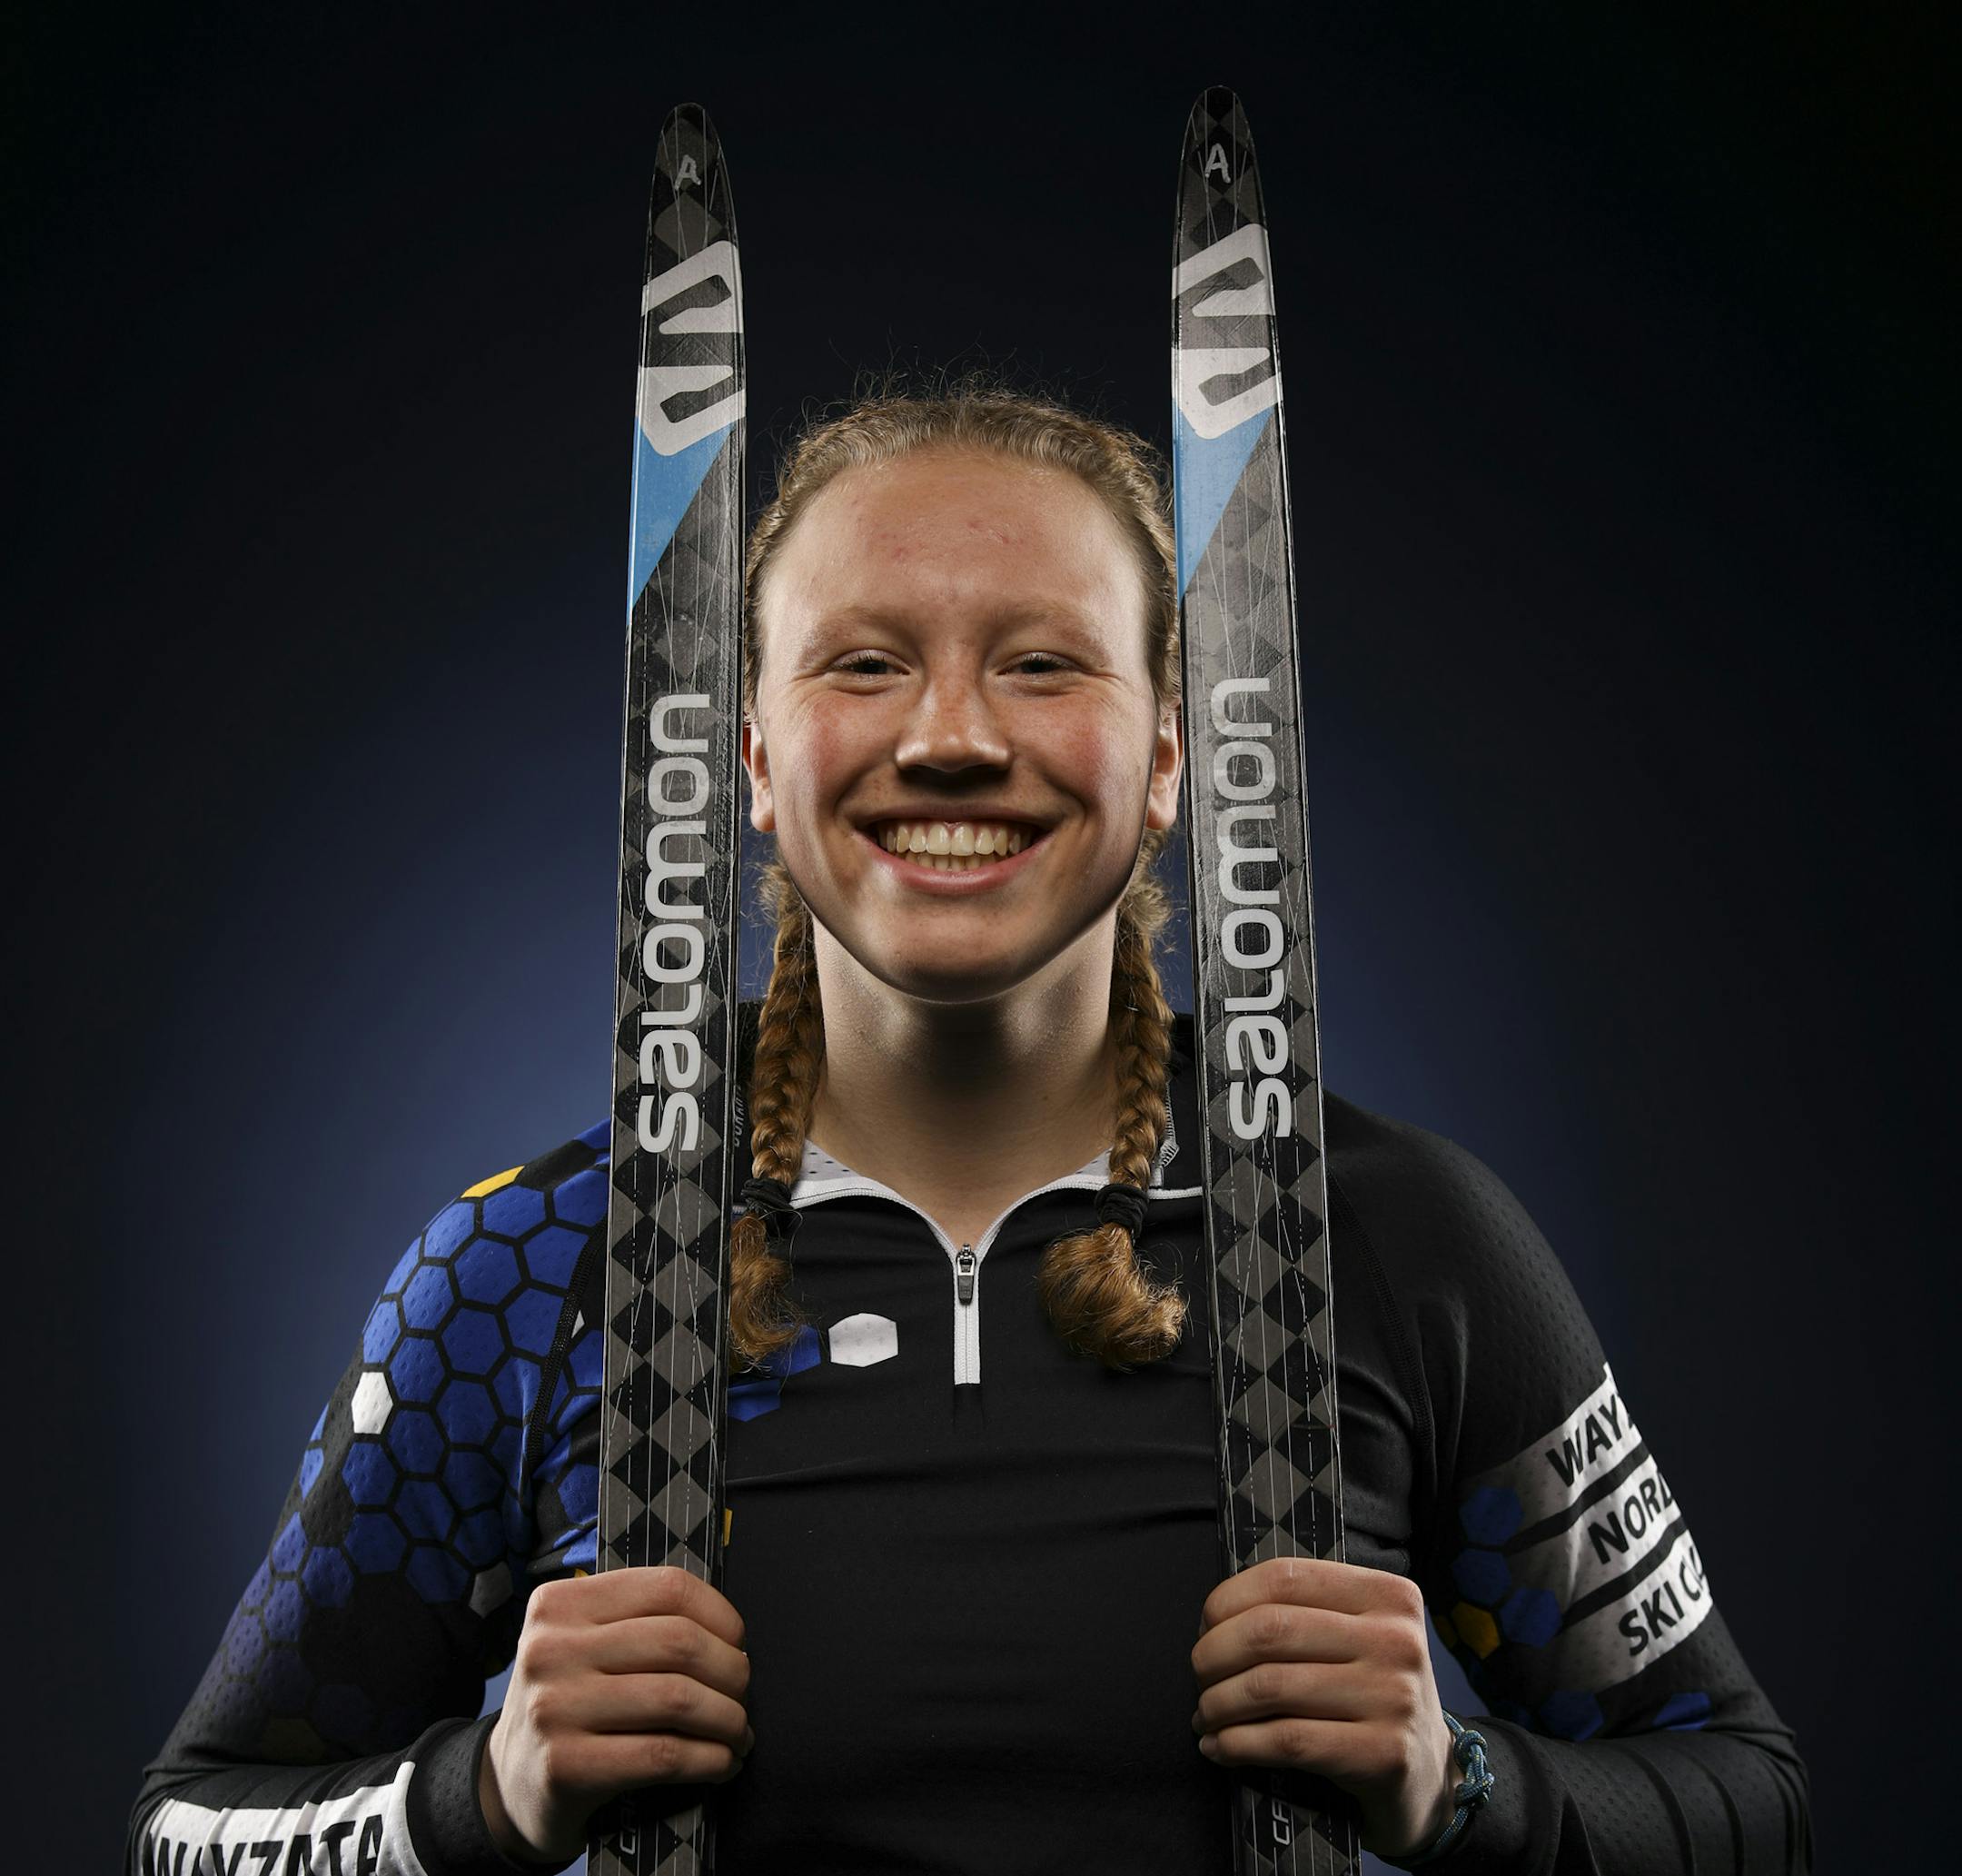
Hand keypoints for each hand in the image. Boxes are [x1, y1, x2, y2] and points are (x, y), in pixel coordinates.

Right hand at [480, 1566, 753, 1866]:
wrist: (510, 1783)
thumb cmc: (571, 1702)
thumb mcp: (585, 1643)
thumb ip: (639, 1621)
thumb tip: (731, 1633)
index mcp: (561, 1602)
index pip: (668, 1587)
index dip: (721, 1615)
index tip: (739, 1644)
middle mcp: (551, 1648)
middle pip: (679, 1642)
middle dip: (732, 1672)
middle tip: (743, 1695)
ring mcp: (553, 1707)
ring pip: (677, 1699)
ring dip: (728, 1720)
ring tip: (739, 1734)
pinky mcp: (565, 1766)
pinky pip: (663, 1755)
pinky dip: (709, 1760)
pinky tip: (723, 1763)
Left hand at [1191, 1556, 1458, 1860]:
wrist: (1431, 1778)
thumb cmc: (1372, 1696)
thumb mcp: (1355, 1638)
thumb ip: (1304, 1613)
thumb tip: (1214, 1616)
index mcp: (1386, 1595)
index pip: (1284, 1577)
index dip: (1226, 1601)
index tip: (1204, 1629)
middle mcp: (1395, 1639)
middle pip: (1269, 1630)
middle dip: (1213, 1655)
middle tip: (1199, 1678)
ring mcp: (1394, 1697)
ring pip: (1271, 1686)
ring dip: (1218, 1704)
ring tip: (1204, 1716)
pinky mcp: (1384, 1754)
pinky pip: (1287, 1741)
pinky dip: (1237, 1744)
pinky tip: (1219, 1748)